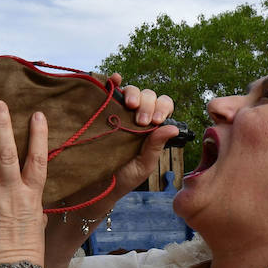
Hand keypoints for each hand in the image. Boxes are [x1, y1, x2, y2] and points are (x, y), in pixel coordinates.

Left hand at [0, 101, 48, 267]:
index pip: (38, 159)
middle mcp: (10, 193)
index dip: (39, 136)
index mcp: (31, 195)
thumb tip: (31, 197)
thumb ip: (31, 206)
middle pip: (7, 153)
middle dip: (2, 126)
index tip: (38, 115)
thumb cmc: (28, 253)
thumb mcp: (36, 224)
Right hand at [58, 77, 178, 214]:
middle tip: (142, 121)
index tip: (155, 122)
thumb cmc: (121, 178)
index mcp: (151, 128)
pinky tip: (116, 79)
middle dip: (148, 104)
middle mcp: (136, 116)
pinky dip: (114, 81)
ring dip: (133, 94)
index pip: (162, 107)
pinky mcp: (101, 110)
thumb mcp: (143, 165)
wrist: (94, 187)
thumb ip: (156, 146)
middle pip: (148, 96)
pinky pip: (109, 90)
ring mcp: (118, 112)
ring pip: (131, 91)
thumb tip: (173, 129)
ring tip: (130, 106)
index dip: (161, 109)